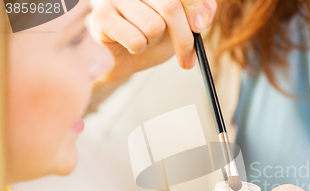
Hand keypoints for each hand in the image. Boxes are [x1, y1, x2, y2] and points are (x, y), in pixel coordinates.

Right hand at [90, 0, 216, 81]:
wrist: (122, 58)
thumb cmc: (153, 36)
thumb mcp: (184, 24)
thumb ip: (201, 12)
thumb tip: (201, 21)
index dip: (196, 8)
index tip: (201, 27)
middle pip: (171, 8)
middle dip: (183, 38)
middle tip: (186, 58)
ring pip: (153, 26)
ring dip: (154, 42)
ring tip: (144, 39)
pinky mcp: (102, 17)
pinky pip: (136, 40)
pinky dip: (139, 49)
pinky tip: (130, 44)